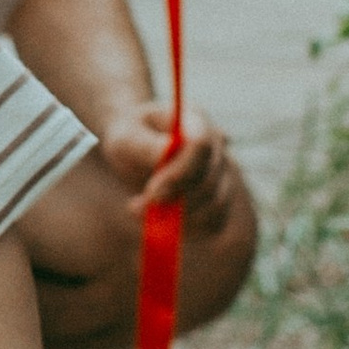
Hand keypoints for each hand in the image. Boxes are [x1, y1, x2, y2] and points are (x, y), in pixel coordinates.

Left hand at [91, 105, 242, 229]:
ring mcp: (222, 172)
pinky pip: (215, 222)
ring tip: (140, 211)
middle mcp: (216, 145)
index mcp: (195, 120)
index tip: (151, 193)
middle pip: (209, 179)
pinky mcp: (218, 197)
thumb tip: (167, 153)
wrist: (134, 147)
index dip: (180, 173)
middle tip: (134, 208)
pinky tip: (161, 222)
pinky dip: (188, 228)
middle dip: (173, 200)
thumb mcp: (126, 137)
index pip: (201, 145)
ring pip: (216, 204)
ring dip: (179, 218)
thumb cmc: (129, 137)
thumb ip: (145, 146)